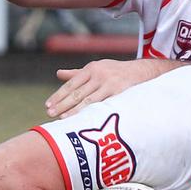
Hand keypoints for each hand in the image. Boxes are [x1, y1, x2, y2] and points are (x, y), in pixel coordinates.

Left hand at [45, 59, 164, 117]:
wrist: (143, 72)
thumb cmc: (116, 72)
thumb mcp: (97, 69)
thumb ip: (77, 74)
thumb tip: (58, 74)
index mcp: (91, 69)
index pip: (71, 84)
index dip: (59, 95)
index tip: (48, 106)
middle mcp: (99, 75)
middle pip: (77, 93)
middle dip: (62, 104)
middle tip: (50, 114)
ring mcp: (110, 84)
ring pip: (88, 101)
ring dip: (74, 111)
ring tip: (63, 120)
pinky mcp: (120, 94)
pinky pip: (104, 106)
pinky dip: (93, 114)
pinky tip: (84, 120)